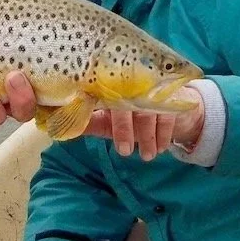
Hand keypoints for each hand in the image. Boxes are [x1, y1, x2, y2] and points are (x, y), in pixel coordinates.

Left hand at [87, 84, 203, 160]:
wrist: (164, 108)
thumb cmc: (130, 115)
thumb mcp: (109, 121)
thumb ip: (91, 123)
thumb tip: (65, 128)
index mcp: (113, 86)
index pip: (108, 98)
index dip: (111, 122)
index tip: (117, 145)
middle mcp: (134, 84)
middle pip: (129, 103)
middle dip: (126, 129)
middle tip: (125, 152)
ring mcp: (154, 88)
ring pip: (150, 110)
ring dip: (148, 135)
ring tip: (147, 156)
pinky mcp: (173, 95)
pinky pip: (169, 113)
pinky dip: (164, 132)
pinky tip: (161, 148)